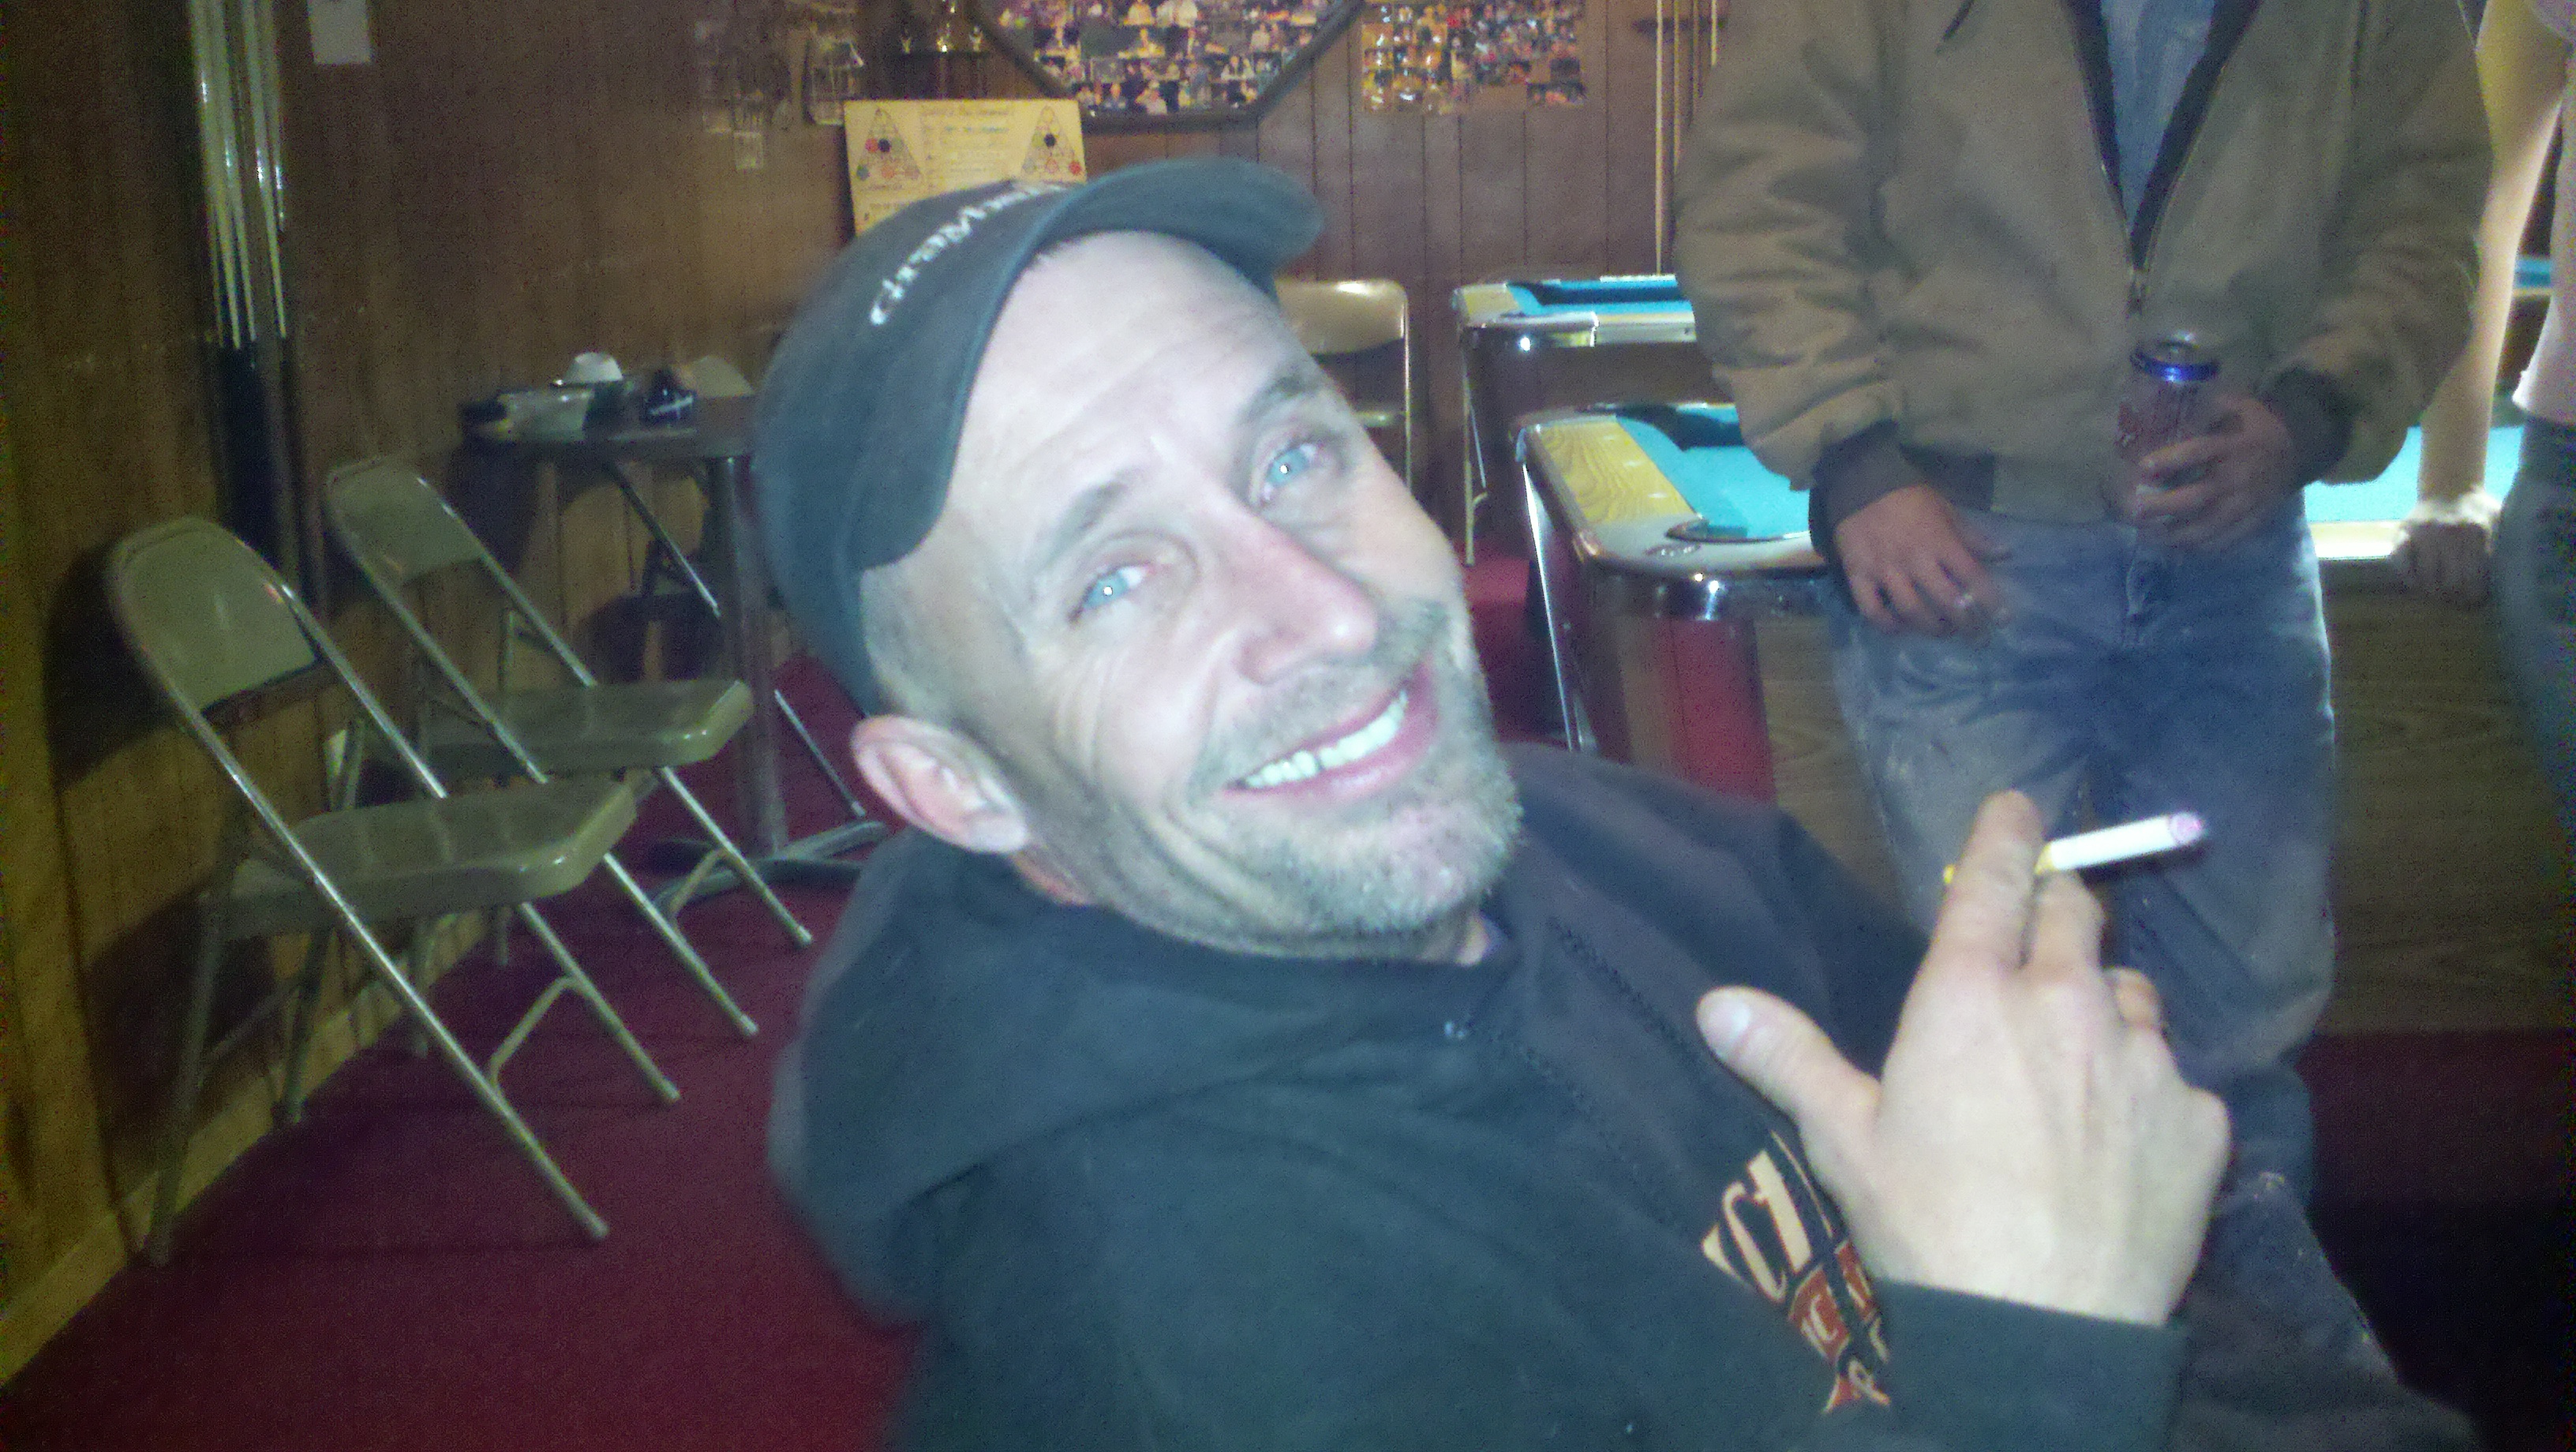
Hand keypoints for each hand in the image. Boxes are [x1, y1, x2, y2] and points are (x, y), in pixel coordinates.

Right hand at [1696, 792, 2228, 1324]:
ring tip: (2078, 1058)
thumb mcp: (1843, 1140)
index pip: (1994, 881)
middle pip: (2077, 917)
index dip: (2006, 834)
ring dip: (2105, 1006)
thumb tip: (1714, 1002)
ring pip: (2133, 995)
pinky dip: (2147, 1093)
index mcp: (1972, 996)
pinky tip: (2119, 1143)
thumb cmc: (1928, 1226)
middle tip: (2040, 931)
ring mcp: (2144, 1058)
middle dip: (2058, 908)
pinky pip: (2175, 1079)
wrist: (2044, 1331)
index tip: (2020, 805)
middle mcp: (2066, 1004)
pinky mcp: (2199, 1119)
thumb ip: (1786, 1057)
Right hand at [1832, 484, 2007, 636]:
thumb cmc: (1909, 499)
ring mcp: (1884, 570)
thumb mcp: (1946, 510)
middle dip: (1967, 625)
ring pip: (1911, 610)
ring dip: (1932, 628)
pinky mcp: (1858, 575)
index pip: (1972, 576)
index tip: (2003, 620)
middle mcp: (1914, 560)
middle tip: (1978, 638)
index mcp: (1940, 541)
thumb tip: (2005, 554)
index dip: (1991, 601)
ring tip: (1944, 631)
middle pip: (1946, 601)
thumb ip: (1972, 536)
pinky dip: (1887, 625)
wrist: (1861, 485)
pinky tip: (1900, 628)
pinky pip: (1871, 609)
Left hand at [2127, 395, 2299, 548]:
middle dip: (2163, 507)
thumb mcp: (2236, 406)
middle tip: (2134, 512)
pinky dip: (2200, 548)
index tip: (2143, 469)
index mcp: (2233, 445)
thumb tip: (2167, 410)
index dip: (2170, 461)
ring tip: (2147, 536)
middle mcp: (2239, 477)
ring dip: (2175, 535)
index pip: (2198, 453)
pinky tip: (2176, 548)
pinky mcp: (2254, 520)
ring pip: (2209, 526)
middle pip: (2198, 497)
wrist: (2299, 447)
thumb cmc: (2256, 425)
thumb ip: (2207, 408)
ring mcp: (2247, 503)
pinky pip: (2226, 540)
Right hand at [2391, 492, 2500, 606]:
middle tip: (2457, 602)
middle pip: (2451, 582)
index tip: (2474, 601)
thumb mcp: (2499, 520)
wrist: (2449, 487)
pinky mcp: (2403, 533)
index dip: (2474, 596)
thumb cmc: (2478, 510)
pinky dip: (2408, 579)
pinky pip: (2400, 563)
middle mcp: (2449, 533)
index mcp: (2476, 532)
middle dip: (2454, 598)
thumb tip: (2513, 578)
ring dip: (2433, 593)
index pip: (2475, 578)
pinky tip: (2417, 585)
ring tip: (2439, 596)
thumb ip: (2503, 545)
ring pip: (2426, 578)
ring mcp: (2423, 534)